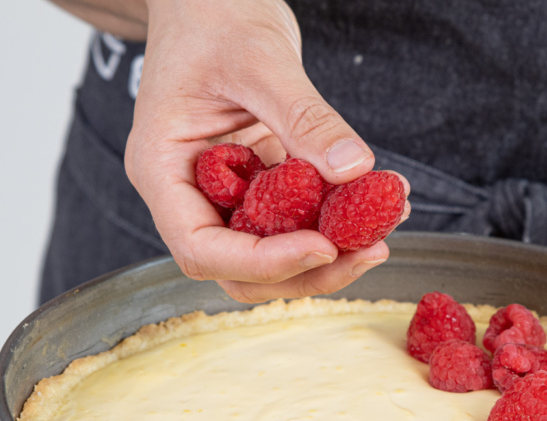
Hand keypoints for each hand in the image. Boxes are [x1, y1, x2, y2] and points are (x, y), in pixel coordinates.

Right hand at [124, 0, 406, 302]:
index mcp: (163, 168)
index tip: (321, 247)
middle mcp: (189, 191)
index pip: (200, 247)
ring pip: (272, 251)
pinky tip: (378, 200)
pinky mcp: (259, 182)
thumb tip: (353, 169)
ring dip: (330, 251)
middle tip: (368, 250)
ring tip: (383, 224)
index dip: (262, 261)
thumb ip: (305, 118)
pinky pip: (295, 218)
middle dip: (306, 269)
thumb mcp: (261, 61)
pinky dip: (335, 218)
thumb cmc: (212, 14)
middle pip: (240, 267)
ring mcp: (225, 190)